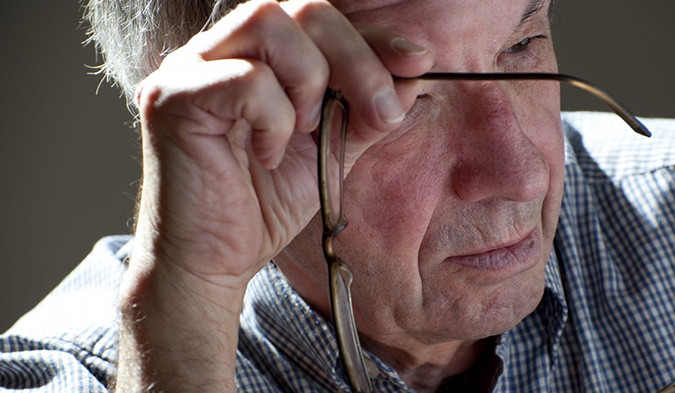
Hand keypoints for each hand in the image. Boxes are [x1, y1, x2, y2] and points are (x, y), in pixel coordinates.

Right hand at [116, 1, 431, 390]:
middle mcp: (219, 50)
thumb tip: (410, 74)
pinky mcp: (172, 99)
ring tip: (308, 129)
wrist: (215, 262)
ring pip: (268, 22)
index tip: (417, 63)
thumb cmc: (263, 205)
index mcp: (255, 56)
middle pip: (299, 8)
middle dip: (355, 56)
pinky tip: (270, 155)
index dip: (372, 37)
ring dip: (310, 79)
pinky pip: (245, 79)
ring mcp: (189, 68)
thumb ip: (364, 110)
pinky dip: (275, 118)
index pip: (319, 19)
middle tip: (378, 110)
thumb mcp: (330, 150)